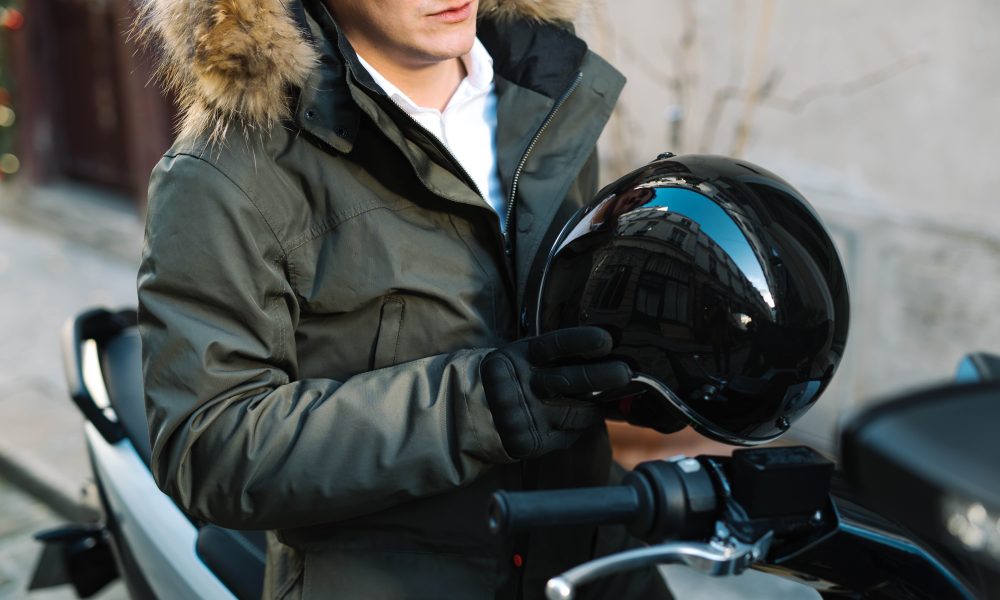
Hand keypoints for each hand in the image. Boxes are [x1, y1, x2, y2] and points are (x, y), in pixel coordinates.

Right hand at [480, 326, 631, 459]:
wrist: (476, 412)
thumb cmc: (515, 378)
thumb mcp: (524, 359)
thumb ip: (555, 357)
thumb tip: (607, 351)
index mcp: (518, 357)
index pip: (553, 346)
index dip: (580, 342)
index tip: (606, 341)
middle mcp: (519, 385)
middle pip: (566, 379)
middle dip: (600, 376)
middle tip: (625, 373)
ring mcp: (523, 415)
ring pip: (574, 413)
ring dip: (595, 408)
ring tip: (606, 402)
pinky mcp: (528, 441)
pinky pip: (568, 435)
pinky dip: (578, 429)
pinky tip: (577, 422)